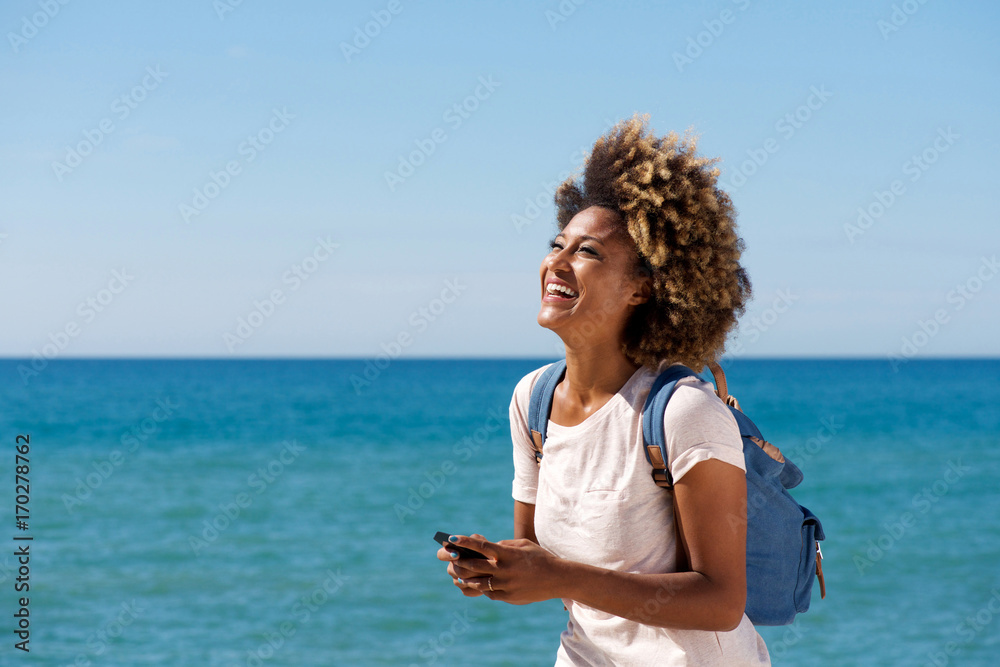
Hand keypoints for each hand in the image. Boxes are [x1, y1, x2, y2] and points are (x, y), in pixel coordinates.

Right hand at [436, 533, 488, 597]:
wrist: (496, 566)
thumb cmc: (487, 550)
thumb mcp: (482, 542)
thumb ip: (473, 540)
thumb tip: (467, 544)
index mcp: (451, 554)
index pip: (441, 554)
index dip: (447, 554)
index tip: (457, 554)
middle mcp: (452, 568)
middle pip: (453, 570)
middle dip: (467, 566)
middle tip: (480, 564)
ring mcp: (457, 580)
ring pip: (461, 581)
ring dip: (474, 576)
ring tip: (487, 572)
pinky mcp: (465, 590)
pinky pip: (468, 589)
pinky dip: (479, 585)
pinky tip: (487, 581)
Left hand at [439, 533, 562, 604]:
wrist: (558, 578)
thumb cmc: (540, 557)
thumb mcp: (523, 545)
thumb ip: (503, 545)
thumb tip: (487, 548)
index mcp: (508, 554)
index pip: (481, 546)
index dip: (465, 542)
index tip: (451, 539)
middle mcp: (504, 570)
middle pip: (474, 566)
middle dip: (459, 562)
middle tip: (449, 558)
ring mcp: (505, 585)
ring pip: (477, 583)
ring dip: (465, 578)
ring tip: (457, 574)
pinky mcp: (508, 597)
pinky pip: (489, 593)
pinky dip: (481, 588)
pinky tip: (475, 584)